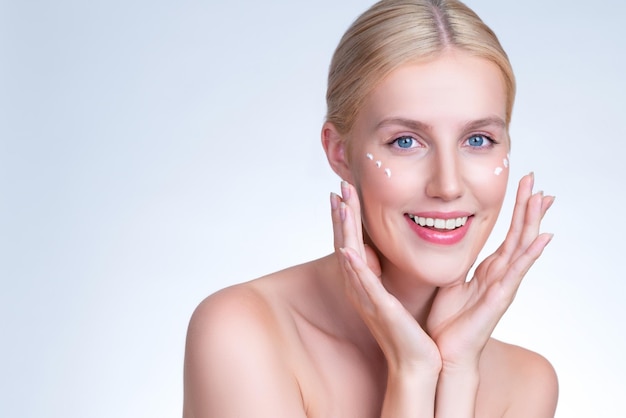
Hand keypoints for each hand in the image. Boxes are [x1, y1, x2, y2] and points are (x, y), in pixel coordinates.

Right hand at [331, 181, 440, 373]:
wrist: (416, 363)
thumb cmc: (409, 331)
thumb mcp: (396, 294)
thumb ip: (390, 274)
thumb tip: (391, 254)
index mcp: (365, 283)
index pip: (352, 243)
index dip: (347, 218)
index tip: (346, 192)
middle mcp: (360, 288)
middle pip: (345, 244)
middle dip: (342, 215)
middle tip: (339, 187)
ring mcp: (367, 298)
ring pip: (350, 257)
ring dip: (344, 230)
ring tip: (341, 205)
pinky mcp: (380, 309)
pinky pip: (365, 285)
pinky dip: (355, 266)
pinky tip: (348, 250)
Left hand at [426, 173, 553, 369]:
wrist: (446, 352)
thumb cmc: (449, 321)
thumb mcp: (451, 282)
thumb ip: (459, 264)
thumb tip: (451, 242)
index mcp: (488, 270)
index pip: (508, 235)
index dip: (516, 211)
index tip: (524, 187)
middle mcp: (500, 275)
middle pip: (519, 234)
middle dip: (527, 206)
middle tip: (534, 179)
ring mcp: (503, 286)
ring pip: (522, 247)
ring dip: (532, 221)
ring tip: (542, 198)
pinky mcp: (499, 298)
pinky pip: (517, 272)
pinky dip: (530, 254)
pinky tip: (544, 238)